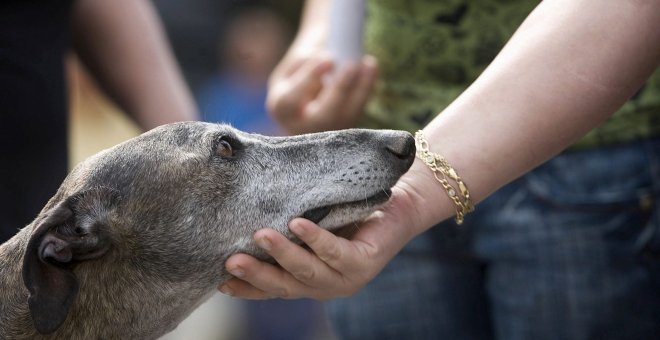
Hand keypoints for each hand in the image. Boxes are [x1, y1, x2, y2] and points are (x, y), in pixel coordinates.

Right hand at [218, 186, 422, 299]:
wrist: (399, 203)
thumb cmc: (349, 208)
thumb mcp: (311, 218)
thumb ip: (284, 221)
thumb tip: (243, 202)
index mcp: (309, 278)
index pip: (273, 288)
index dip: (247, 288)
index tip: (219, 280)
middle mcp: (324, 285)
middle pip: (285, 286)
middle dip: (257, 275)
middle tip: (230, 262)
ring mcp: (345, 277)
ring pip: (307, 271)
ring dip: (282, 255)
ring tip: (260, 235)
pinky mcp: (364, 263)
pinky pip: (334, 252)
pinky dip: (314, 238)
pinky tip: (298, 224)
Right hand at [266, 52, 377, 134]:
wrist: (311, 89)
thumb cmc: (300, 71)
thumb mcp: (295, 63)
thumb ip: (307, 59)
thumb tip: (330, 56)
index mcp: (281, 107)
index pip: (291, 99)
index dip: (309, 79)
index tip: (327, 58)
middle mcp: (302, 125)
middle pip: (322, 116)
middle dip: (339, 90)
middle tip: (351, 64)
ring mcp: (326, 130)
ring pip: (346, 116)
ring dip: (360, 89)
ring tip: (369, 63)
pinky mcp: (344, 127)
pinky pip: (357, 111)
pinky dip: (366, 89)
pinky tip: (371, 67)